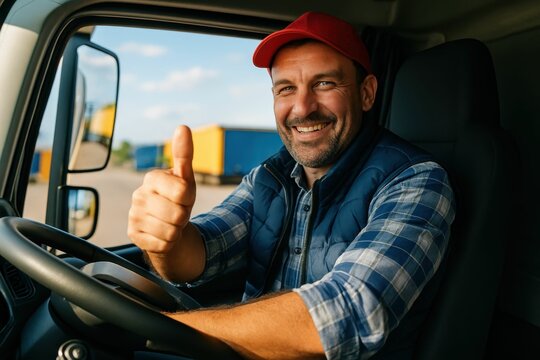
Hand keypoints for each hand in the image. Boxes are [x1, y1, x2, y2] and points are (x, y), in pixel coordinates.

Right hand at [128, 125, 195, 253]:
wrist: (166, 225)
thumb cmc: (177, 198)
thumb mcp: (185, 178)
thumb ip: (184, 154)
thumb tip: (183, 127)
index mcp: (152, 178)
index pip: (183, 191)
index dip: (189, 197)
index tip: (183, 196)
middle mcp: (138, 196)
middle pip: (178, 214)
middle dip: (183, 216)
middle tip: (177, 212)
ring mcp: (134, 216)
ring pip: (170, 231)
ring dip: (176, 230)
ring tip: (170, 222)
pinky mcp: (133, 235)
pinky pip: (162, 244)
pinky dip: (168, 242)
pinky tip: (161, 233)